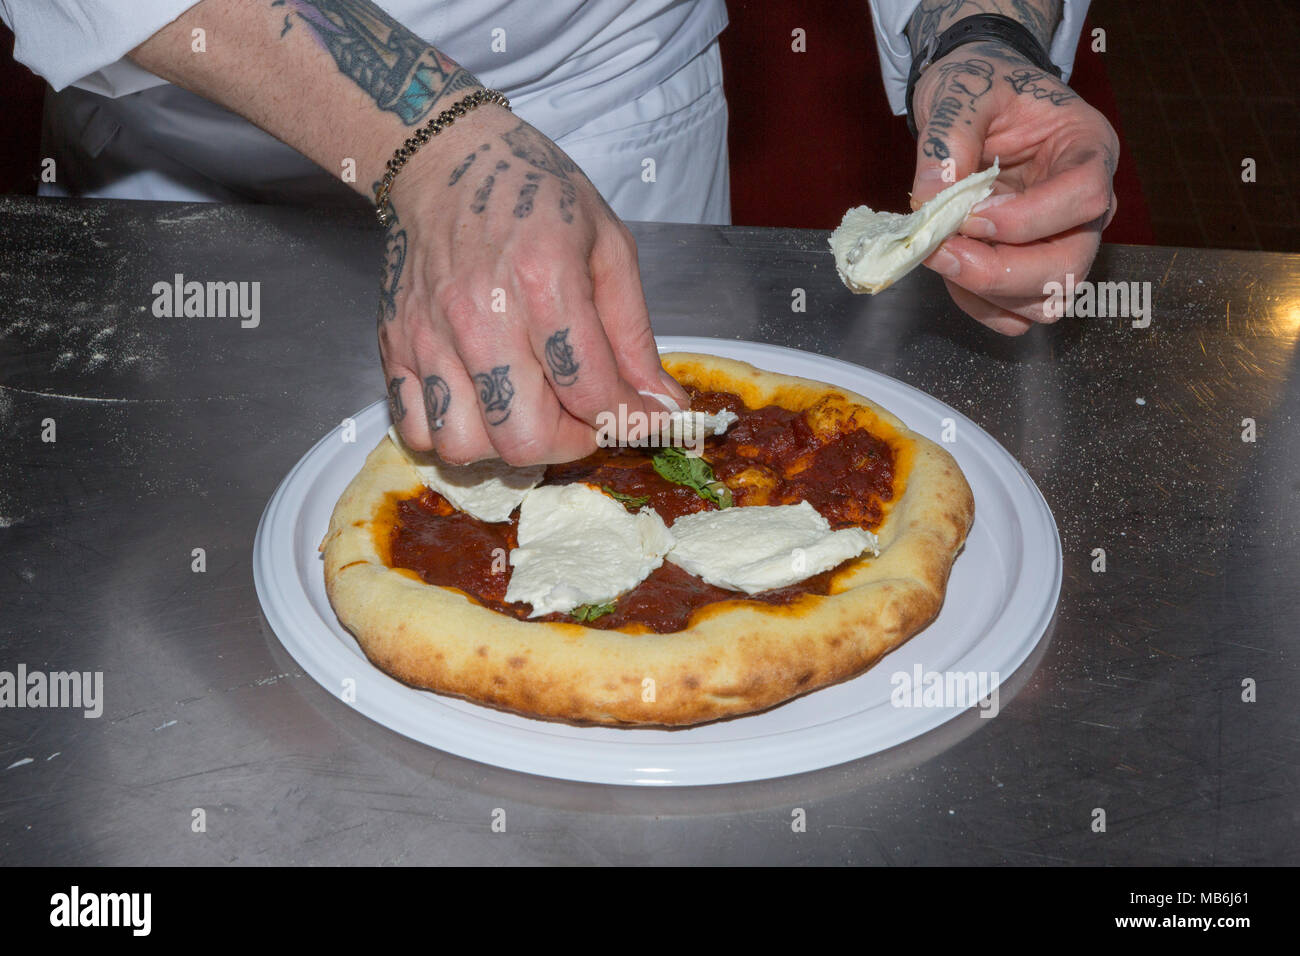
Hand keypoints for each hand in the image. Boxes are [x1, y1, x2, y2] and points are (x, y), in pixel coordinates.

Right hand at [378, 104, 687, 463]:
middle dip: (569, 443)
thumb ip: (635, 334)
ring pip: (465, 446)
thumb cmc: (533, 194)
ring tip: (530, 409)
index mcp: (545, 281)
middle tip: (583, 416)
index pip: (591, 391)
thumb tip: (661, 403)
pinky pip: (415, 429)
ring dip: (507, 444)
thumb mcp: (609, 246)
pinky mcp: (394, 345)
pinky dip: (451, 434)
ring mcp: (430, 334)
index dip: (629, 419)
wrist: (445, 158)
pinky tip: (482, 403)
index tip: (642, 417)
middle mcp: (481, 314)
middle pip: (524, 437)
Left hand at [909, 42, 1119, 334]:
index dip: (1025, 219)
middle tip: (940, 250)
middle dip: (999, 271)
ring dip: (987, 292)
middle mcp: (1087, 207)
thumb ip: (948, 142)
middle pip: (1069, 266)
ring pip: (1045, 300)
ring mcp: (1063, 244)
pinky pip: (1016, 313)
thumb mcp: (963, 94)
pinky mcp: (1031, 272)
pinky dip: (980, 304)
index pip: (1083, 198)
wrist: (975, 104)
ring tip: (943, 254)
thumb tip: (929, 201)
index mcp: (1087, 150)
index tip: (968, 215)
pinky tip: (951, 269)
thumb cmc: (982, 91)